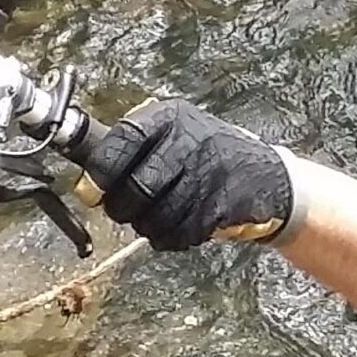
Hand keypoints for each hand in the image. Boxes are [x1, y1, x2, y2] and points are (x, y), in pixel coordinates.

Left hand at [84, 100, 296, 252]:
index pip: (124, 139)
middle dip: (122, 208)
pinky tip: (179, 227)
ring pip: (157, 215)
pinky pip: (180, 232)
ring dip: (148, 227)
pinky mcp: (222, 205)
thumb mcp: (174, 134)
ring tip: (154, 220)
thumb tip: (87, 180)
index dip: (100, 170)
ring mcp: (209, 174)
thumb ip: (133, 148)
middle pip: (138, 186)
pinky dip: (172, 238)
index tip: (88, 191)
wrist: (269, 178)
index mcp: (171, 118)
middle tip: (122, 210)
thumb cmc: (209, 157)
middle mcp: (190, 141)